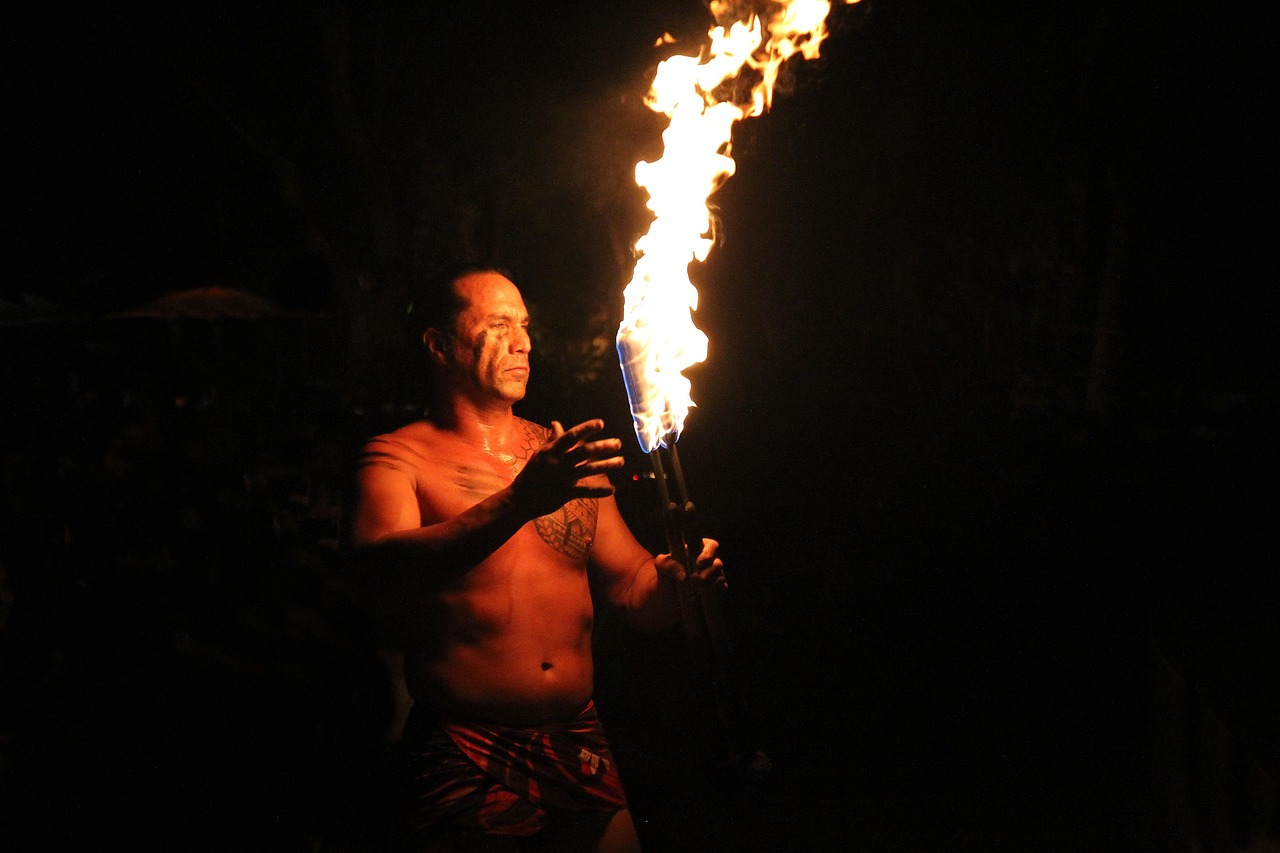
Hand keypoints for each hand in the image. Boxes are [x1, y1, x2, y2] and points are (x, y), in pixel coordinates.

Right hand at [509, 419, 623, 517]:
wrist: (521, 498)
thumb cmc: (532, 473)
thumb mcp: (540, 454)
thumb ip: (552, 440)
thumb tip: (556, 423)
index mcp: (552, 451)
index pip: (571, 436)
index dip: (586, 429)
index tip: (601, 423)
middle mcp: (559, 463)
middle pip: (584, 452)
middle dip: (602, 447)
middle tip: (618, 443)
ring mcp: (564, 478)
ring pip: (589, 470)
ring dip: (607, 465)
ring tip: (621, 461)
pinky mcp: (566, 493)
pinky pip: (586, 492)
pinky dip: (599, 491)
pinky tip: (612, 489)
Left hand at [656, 537, 725, 589]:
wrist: (669, 592)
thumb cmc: (667, 572)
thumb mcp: (661, 565)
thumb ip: (667, 565)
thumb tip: (682, 576)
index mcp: (698, 549)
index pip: (711, 545)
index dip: (708, 552)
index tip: (699, 563)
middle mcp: (709, 560)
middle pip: (718, 563)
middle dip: (707, 573)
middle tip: (693, 580)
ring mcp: (715, 574)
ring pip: (721, 577)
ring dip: (709, 585)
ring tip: (696, 590)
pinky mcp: (717, 587)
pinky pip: (722, 588)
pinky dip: (714, 593)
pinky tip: (703, 596)